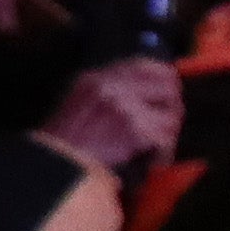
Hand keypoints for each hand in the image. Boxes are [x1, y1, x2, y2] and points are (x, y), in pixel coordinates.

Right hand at [45, 54, 192, 176]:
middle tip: (164, 124)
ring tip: (154, 147)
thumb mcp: (76, 102)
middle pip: (167, 87)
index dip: (163, 77)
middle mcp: (112, 87)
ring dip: (166, 134)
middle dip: (170, 108)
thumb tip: (141, 91)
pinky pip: (166, 140)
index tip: (167, 90)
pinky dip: (162, 154)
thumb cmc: (64, 141)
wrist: (57, 165)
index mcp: (95, 78)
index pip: (142, 65)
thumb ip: (104, 91)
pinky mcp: (136, 131)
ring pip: (171, 116)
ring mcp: (125, 107)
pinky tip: (151, 160)